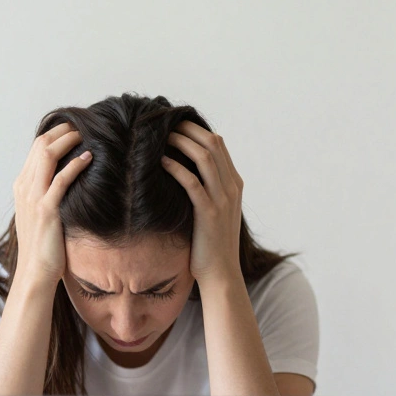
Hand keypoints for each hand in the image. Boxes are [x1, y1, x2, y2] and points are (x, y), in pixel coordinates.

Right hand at [11, 122, 90, 287]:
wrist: (36, 271)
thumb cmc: (45, 245)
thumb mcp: (44, 213)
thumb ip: (51, 194)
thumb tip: (72, 180)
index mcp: (23, 185)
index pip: (37, 148)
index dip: (56, 133)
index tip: (77, 127)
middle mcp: (25, 186)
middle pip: (41, 145)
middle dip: (63, 130)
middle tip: (85, 123)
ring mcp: (33, 197)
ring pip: (47, 156)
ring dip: (68, 141)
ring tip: (88, 133)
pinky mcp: (46, 209)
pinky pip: (60, 180)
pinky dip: (75, 165)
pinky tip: (89, 157)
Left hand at [161, 121, 243, 285]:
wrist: (221, 272)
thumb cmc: (212, 243)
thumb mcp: (215, 210)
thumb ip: (208, 188)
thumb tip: (184, 168)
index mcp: (235, 184)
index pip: (219, 144)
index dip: (196, 129)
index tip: (175, 124)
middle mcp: (232, 188)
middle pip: (212, 144)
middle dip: (187, 129)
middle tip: (164, 123)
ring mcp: (222, 200)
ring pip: (204, 157)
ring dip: (181, 142)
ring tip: (161, 137)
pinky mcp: (209, 213)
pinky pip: (191, 182)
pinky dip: (176, 167)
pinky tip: (161, 162)